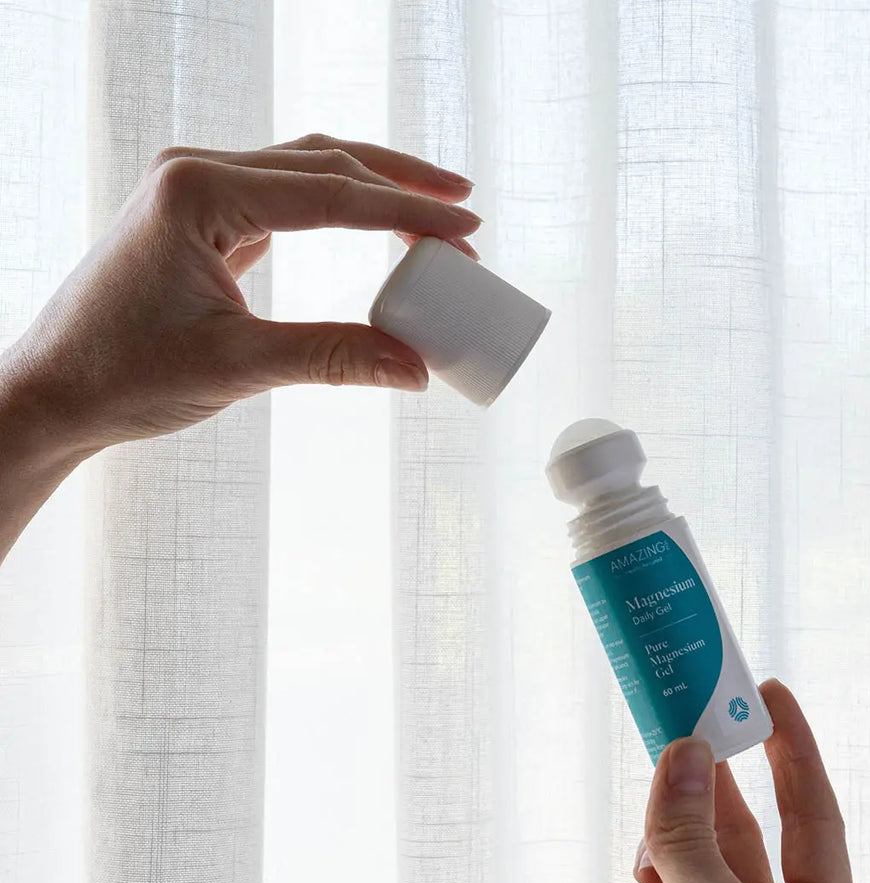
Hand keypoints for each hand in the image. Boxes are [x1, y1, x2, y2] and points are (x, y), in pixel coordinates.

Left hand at [0, 135, 479, 559]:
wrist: (56, 389)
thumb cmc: (125, 375)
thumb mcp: (239, 366)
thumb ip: (333, 358)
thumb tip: (418, 367)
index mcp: (199, 192)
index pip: (331, 192)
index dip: (406, 212)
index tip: (468, 228)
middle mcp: (198, 173)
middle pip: (325, 161)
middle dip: (402, 187)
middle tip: (467, 217)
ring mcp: (198, 189)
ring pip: (308, 168)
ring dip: (375, 185)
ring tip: (437, 206)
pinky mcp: (203, 215)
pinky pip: (286, 194)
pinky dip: (340, 206)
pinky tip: (374, 220)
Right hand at [601, 680, 868, 882]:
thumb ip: (694, 830)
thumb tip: (684, 753)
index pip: (815, 822)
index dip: (793, 753)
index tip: (766, 694)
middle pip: (741, 837)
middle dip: (711, 791)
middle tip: (684, 727)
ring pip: (681, 865)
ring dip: (659, 855)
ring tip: (650, 856)